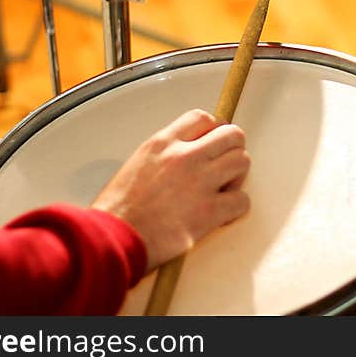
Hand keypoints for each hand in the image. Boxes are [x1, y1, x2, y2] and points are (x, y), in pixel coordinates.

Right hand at [92, 109, 250, 271]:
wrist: (113, 239)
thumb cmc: (117, 211)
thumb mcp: (137, 164)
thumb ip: (164, 155)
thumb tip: (184, 157)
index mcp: (163, 143)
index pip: (202, 118)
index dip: (214, 130)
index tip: (213, 144)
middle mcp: (184, 156)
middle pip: (232, 135)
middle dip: (233, 150)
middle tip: (224, 168)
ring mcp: (199, 182)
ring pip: (242, 161)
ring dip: (237, 177)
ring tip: (224, 191)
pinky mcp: (209, 211)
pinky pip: (242, 200)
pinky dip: (237, 207)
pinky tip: (222, 215)